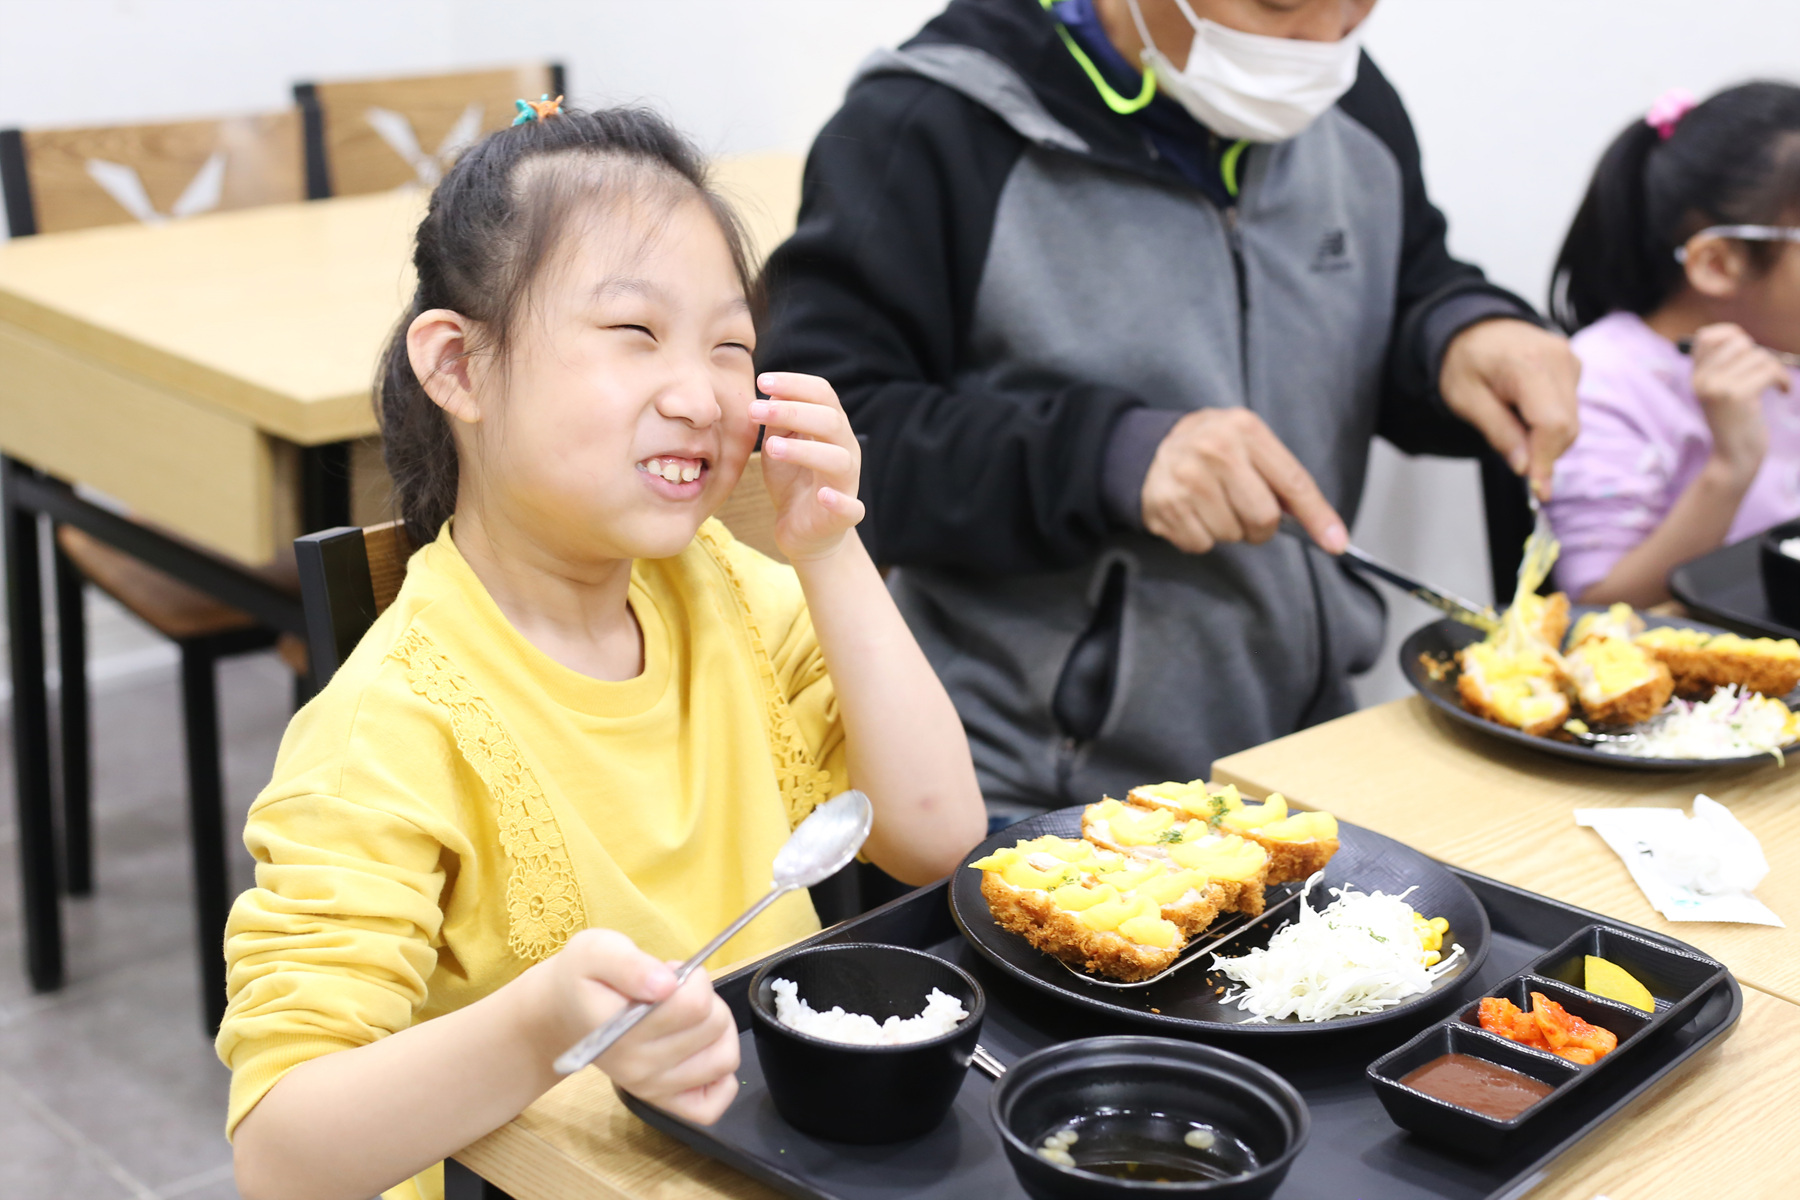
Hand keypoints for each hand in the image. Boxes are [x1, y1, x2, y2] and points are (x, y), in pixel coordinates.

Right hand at [523, 929, 739, 1124]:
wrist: (563, 1014)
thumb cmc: (583, 978)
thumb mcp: (597, 949)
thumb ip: (630, 964)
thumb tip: (667, 984)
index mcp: (622, 1030)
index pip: (693, 1005)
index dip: (692, 979)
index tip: (669, 974)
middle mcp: (637, 1068)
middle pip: (713, 1027)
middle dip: (705, 998)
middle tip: (676, 994)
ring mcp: (651, 1089)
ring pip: (724, 1059)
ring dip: (718, 1030)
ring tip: (689, 1017)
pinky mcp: (663, 1103)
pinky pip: (713, 1103)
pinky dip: (720, 1078)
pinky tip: (701, 1052)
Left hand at [750, 372, 866, 562]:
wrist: (803, 531)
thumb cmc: (792, 481)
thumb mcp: (778, 444)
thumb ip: (777, 421)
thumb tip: (771, 391)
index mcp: (832, 428)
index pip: (823, 394)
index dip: (795, 384)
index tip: (762, 380)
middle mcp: (845, 449)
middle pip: (830, 420)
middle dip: (792, 411)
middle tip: (754, 410)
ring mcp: (847, 482)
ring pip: (838, 459)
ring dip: (804, 450)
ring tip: (771, 448)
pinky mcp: (845, 515)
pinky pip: (851, 507)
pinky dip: (839, 501)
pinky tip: (822, 495)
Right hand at [1139, 407, 1346, 553]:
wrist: (1149, 447)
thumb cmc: (1211, 448)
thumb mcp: (1249, 443)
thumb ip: (1283, 478)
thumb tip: (1325, 528)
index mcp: (1245, 430)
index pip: (1292, 482)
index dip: (1317, 516)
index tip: (1335, 542)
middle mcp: (1216, 450)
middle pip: (1263, 517)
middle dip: (1260, 527)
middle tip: (1245, 511)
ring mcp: (1188, 479)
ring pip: (1232, 535)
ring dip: (1228, 530)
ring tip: (1212, 505)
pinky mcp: (1166, 506)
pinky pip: (1202, 544)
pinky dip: (1201, 537)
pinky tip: (1192, 513)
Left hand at [1439, 318, 1580, 499]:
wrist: (1474, 328)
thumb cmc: (1464, 361)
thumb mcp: (1466, 400)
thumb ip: (1498, 433)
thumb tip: (1525, 467)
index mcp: (1528, 365)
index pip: (1552, 424)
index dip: (1546, 460)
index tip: (1540, 490)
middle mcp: (1558, 360)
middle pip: (1566, 427)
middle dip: (1544, 453)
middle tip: (1516, 460)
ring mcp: (1570, 361)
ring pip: (1571, 421)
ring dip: (1546, 438)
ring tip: (1512, 423)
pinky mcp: (1574, 366)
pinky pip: (1569, 408)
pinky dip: (1550, 422)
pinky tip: (1525, 411)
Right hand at [1689, 322, 1782, 479]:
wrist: (1734, 458)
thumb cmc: (1735, 423)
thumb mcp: (1719, 393)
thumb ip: (1721, 367)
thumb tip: (1737, 336)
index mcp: (1695, 377)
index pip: (1706, 336)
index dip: (1730, 334)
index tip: (1747, 349)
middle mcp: (1701, 380)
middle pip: (1737, 342)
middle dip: (1759, 354)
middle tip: (1764, 372)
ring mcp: (1717, 387)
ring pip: (1758, 356)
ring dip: (1774, 369)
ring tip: (1775, 385)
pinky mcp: (1736, 395)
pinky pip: (1768, 371)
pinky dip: (1783, 380)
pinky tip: (1784, 391)